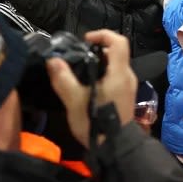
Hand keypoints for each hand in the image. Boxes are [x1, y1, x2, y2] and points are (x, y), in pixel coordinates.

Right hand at [46, 30, 136, 148]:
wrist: (115, 147)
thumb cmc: (96, 122)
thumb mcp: (74, 102)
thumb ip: (64, 79)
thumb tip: (53, 61)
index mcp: (119, 73)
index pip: (119, 42)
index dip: (103, 34)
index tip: (86, 39)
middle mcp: (128, 76)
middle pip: (117, 52)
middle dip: (98, 48)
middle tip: (78, 55)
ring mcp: (128, 86)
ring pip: (116, 64)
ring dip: (99, 61)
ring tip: (79, 69)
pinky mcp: (125, 94)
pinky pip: (115, 75)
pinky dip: (103, 72)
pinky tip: (87, 83)